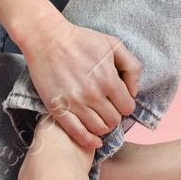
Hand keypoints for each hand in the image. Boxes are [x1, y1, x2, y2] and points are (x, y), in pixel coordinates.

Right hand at [18, 17, 141, 149]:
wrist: (46, 38)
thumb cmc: (80, 39)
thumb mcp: (113, 44)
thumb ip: (131, 67)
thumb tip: (134, 92)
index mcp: (108, 79)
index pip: (127, 108)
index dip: (125, 105)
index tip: (119, 101)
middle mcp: (93, 94)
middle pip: (114, 120)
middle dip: (114, 115)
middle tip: (108, 108)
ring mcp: (74, 103)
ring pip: (98, 129)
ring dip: (102, 126)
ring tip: (99, 118)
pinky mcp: (58, 108)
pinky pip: (77, 133)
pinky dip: (88, 141)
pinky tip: (93, 141)